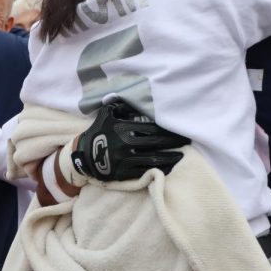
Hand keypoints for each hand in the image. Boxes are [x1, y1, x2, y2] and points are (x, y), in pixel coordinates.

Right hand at [71, 102, 187, 181]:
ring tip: (181, 155)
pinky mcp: (124, 173)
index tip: (180, 129)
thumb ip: (124, 105)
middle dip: (174, 142)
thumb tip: (141, 97)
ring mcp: (125, 160)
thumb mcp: (108, 113)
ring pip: (153, 159)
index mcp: (124, 128)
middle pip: (156, 143)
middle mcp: (125, 144)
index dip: (168, 129)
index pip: (152, 128)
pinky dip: (159, 169)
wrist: (83, 155)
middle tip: (187, 141)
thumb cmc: (99, 131)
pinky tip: (169, 166)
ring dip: (170, 157)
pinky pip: (145, 171)